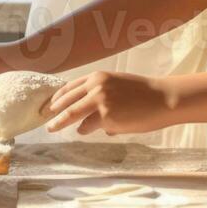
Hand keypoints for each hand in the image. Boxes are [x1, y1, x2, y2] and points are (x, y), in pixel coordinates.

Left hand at [45, 71, 172, 135]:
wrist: (163, 99)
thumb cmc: (144, 95)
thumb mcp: (119, 86)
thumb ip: (102, 97)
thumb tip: (90, 121)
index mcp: (99, 76)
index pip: (70, 86)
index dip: (58, 96)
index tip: (49, 104)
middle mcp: (96, 85)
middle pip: (66, 100)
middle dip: (52, 110)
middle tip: (43, 117)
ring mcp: (99, 100)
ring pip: (71, 114)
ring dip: (61, 122)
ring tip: (52, 127)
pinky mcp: (105, 116)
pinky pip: (88, 127)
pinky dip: (85, 130)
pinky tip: (85, 131)